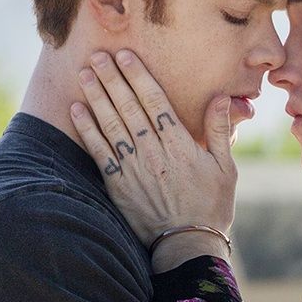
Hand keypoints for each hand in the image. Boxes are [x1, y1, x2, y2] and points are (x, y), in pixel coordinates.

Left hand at [67, 50, 235, 261]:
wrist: (186, 246)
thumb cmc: (210, 206)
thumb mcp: (225, 168)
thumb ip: (219, 131)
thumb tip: (221, 98)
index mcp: (180, 145)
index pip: (154, 102)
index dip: (138, 76)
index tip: (125, 55)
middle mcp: (153, 152)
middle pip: (128, 107)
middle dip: (112, 78)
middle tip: (98, 55)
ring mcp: (133, 168)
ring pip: (110, 124)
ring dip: (96, 96)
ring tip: (85, 73)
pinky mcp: (117, 185)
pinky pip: (98, 151)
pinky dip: (86, 129)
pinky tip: (76, 110)